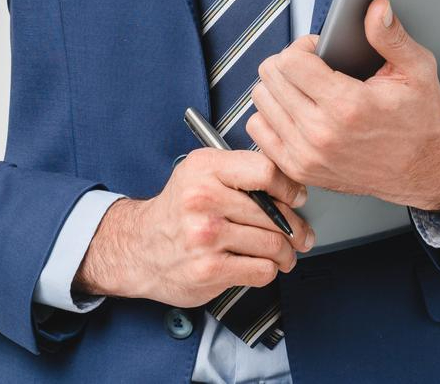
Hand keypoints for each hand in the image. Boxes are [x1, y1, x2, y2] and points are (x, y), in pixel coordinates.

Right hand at [74, 149, 316, 305]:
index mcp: (205, 168)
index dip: (289, 187)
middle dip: (295, 228)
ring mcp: (206, 236)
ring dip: (286, 253)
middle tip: (300, 234)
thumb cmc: (177, 211)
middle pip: (274, 213)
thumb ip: (240, 173)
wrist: (140, 248)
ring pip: (273, 244)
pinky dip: (269, 270)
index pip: (265, 171)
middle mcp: (203, 199)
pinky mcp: (209, 269)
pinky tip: (261, 265)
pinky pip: (262, 270)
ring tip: (285, 254)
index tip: (296, 197)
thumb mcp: (201, 173)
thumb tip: (290, 188)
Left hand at [248, 0, 439, 212]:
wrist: (425, 170)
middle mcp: (322, 133)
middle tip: (313, 67)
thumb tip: (376, 8)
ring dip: (279, 87)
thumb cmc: (420, 121)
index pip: (291, 60)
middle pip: (271, 76)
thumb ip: (391, 37)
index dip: (304, 46)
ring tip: (305, 88)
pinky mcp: (299, 170)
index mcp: (348, 105)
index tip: (319, 50)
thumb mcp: (417, 71)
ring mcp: (307, 155)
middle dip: (290, 63)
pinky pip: (258, 129)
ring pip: (261, 100)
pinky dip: (271, 116)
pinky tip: (294, 111)